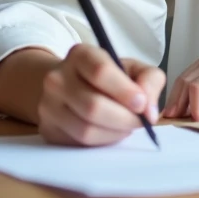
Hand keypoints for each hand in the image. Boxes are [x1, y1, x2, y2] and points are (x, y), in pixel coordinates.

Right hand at [37, 43, 166, 146]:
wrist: (70, 86)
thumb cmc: (109, 77)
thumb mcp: (133, 68)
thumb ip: (149, 80)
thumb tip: (150, 111)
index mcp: (81, 54)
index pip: (100, 71)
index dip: (124, 91)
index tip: (142, 103)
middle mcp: (58, 78)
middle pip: (93, 105)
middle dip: (124, 118)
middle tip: (140, 121)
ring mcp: (48, 104)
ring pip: (86, 129)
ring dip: (115, 133)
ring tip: (127, 125)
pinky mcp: (47, 128)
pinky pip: (79, 143)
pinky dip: (103, 141)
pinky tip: (111, 131)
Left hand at [162, 42, 198, 121]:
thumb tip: (180, 109)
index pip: (186, 75)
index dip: (175, 97)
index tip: (170, 117)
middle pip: (183, 78)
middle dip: (174, 103)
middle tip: (168, 124)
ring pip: (188, 83)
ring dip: (181, 106)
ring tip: (183, 123)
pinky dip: (195, 106)